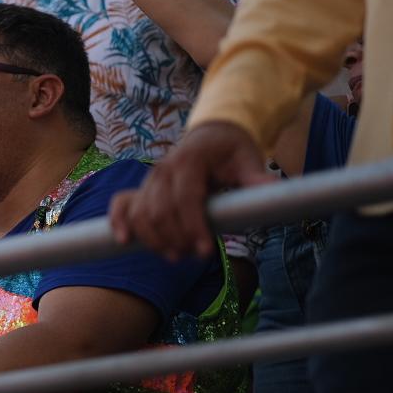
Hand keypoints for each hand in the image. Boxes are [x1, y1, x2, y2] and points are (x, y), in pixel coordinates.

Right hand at [108, 122, 273, 259]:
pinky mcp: (141, 187)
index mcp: (188, 161)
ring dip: (155, 239)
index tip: (205, 251)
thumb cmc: (230, 151)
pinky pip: (122, 205)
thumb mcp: (248, 159)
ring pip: (142, 214)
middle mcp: (162, 170)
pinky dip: (120, 222)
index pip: (186, 198)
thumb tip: (272, 188)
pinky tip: (125, 241)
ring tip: (176, 256)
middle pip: (160, 211)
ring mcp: (149, 179)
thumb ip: (255, 177)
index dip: (193, 226)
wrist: (210, 136)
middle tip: (195, 257)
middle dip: (176, 239)